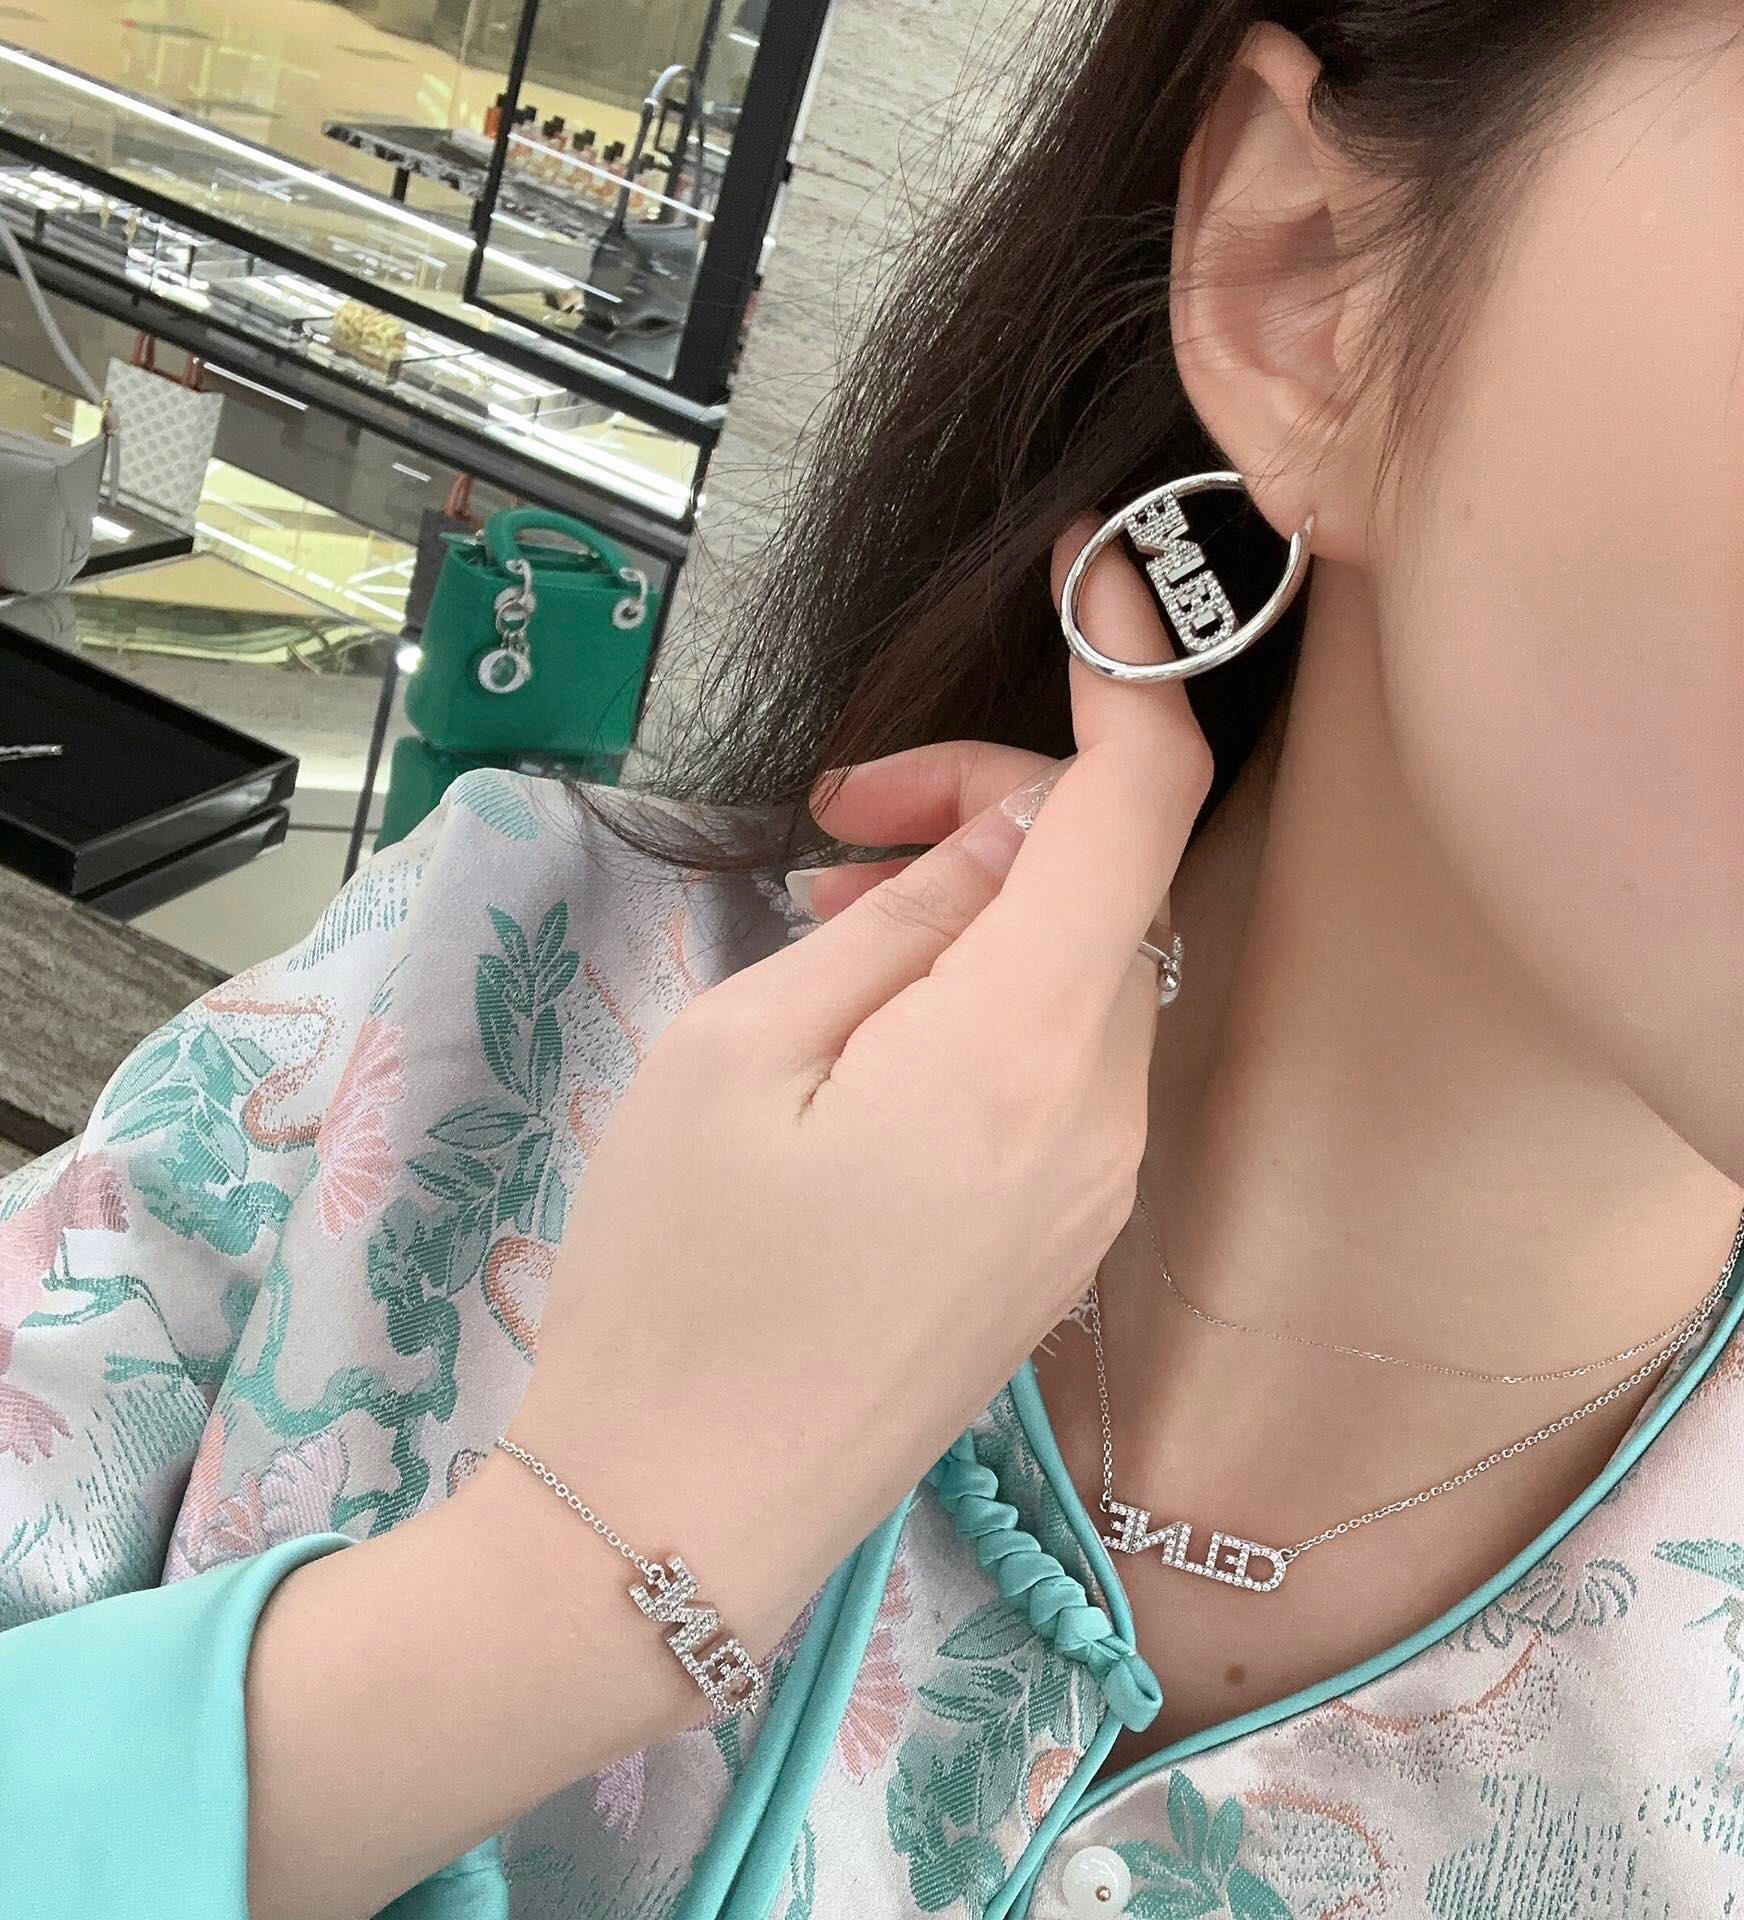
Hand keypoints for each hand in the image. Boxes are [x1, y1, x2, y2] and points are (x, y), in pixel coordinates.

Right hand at [485, 514, 1214, 1665]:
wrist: (685, 1522)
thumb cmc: (681, 1285)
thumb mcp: (740, 1051)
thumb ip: (897, 924)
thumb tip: (993, 845)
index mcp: (1026, 1050)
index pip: (1138, 802)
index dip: (1130, 664)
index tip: (1085, 577)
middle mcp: (1103, 1117)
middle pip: (1101, 881)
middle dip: (983, 809)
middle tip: (834, 826)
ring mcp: (1095, 1190)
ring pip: (1078, 972)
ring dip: (973, 911)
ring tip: (823, 934)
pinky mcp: (1062, 1241)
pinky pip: (1061, 1065)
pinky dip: (986, 1002)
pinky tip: (869, 1036)